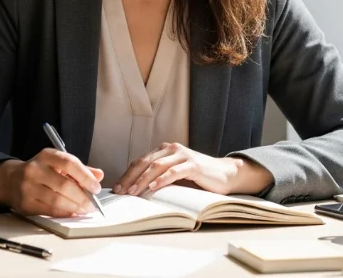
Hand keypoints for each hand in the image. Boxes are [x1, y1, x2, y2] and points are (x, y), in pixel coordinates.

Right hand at [0, 149, 103, 217]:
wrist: (10, 180)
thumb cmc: (40, 171)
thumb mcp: (57, 163)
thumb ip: (79, 169)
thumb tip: (99, 175)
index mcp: (46, 156)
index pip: (69, 163)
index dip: (85, 176)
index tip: (96, 187)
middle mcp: (35, 169)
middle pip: (64, 185)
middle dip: (82, 197)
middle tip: (92, 204)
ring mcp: (28, 187)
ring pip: (57, 200)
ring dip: (75, 208)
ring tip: (84, 210)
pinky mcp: (26, 203)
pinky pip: (49, 210)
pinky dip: (64, 213)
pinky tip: (72, 212)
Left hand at [113, 142, 273, 195]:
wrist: (225, 174)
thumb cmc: (198, 177)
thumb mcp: (175, 175)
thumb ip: (159, 177)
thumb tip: (136, 190)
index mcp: (165, 151)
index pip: (140, 162)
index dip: (127, 175)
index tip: (117, 189)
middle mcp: (172, 149)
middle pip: (145, 163)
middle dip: (130, 178)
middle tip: (120, 192)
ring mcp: (183, 155)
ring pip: (157, 167)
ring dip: (143, 180)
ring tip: (133, 192)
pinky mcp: (193, 165)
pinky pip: (174, 172)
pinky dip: (162, 180)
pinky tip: (153, 188)